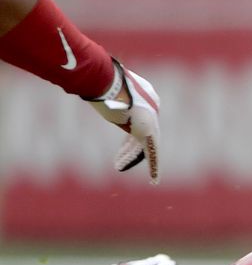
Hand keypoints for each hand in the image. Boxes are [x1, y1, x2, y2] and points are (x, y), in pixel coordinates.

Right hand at [90, 59, 161, 182]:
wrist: (112, 85)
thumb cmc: (102, 83)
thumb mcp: (100, 87)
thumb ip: (99, 92)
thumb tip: (84, 86)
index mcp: (142, 99)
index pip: (136, 120)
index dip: (128, 134)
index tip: (120, 146)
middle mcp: (151, 110)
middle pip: (139, 135)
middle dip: (128, 149)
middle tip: (118, 161)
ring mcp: (152, 121)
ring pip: (144, 146)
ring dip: (130, 157)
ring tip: (119, 166)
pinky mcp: (150, 132)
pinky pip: (153, 153)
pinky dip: (154, 167)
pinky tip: (155, 180)